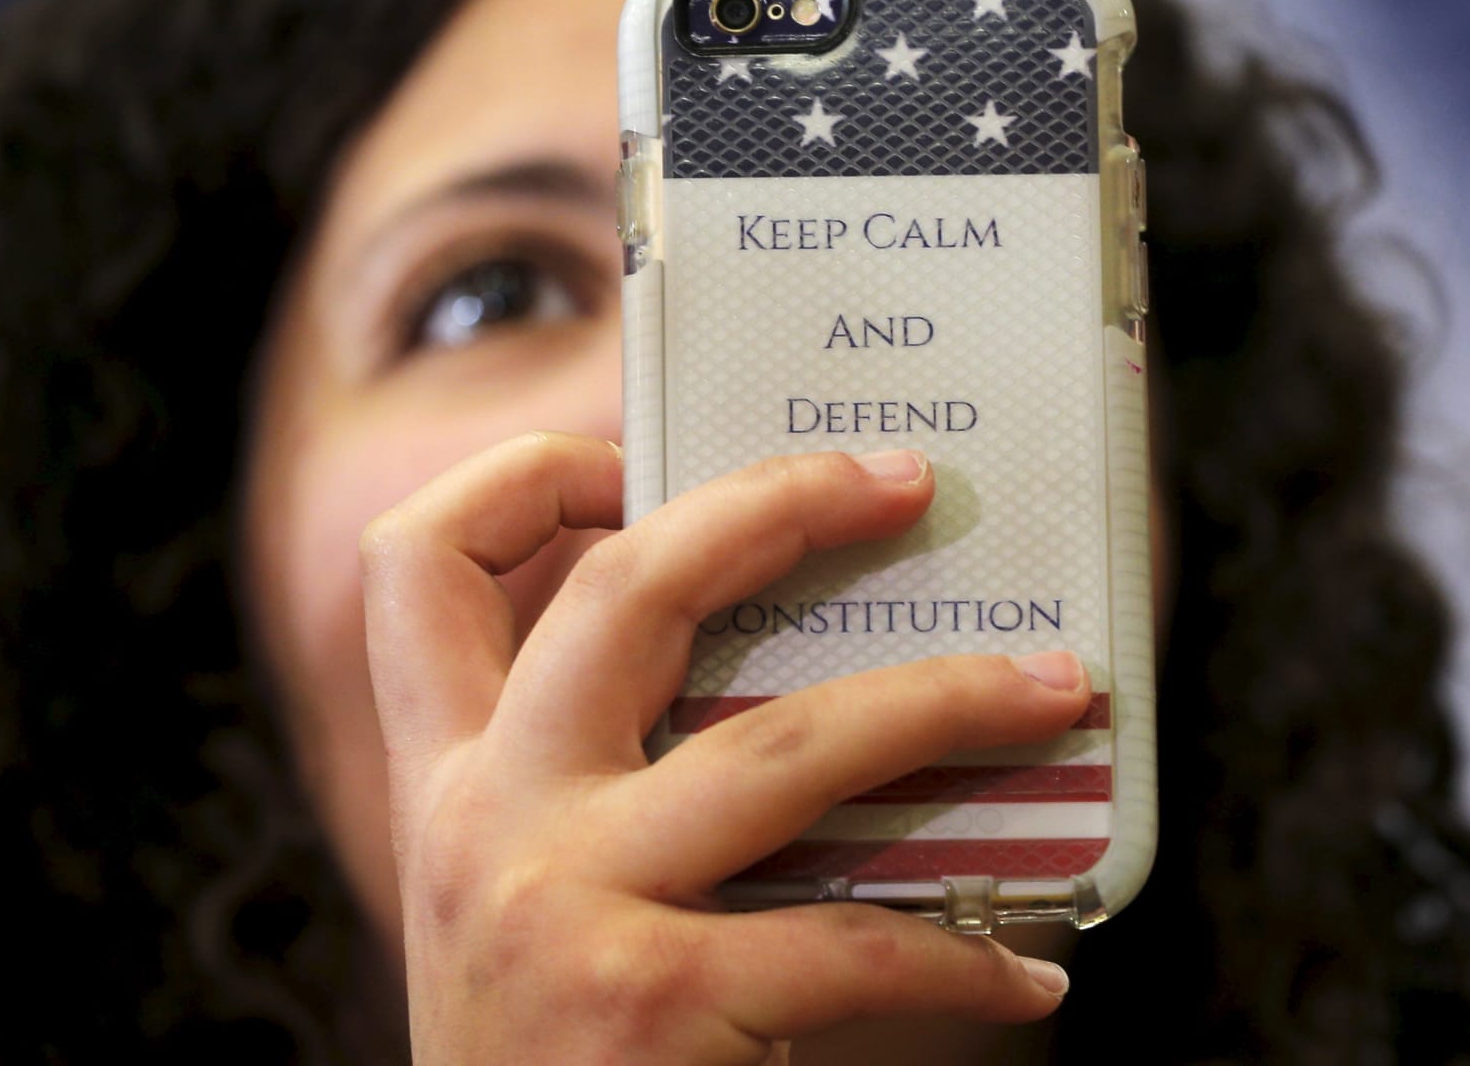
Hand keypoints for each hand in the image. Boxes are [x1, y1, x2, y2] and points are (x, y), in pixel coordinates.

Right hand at [361, 432, 1088, 1064]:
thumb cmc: (540, 1050)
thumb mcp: (508, 894)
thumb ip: (585, 783)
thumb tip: (792, 671)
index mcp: (442, 780)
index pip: (415, 566)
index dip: (521, 480)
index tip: (636, 463)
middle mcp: (484, 821)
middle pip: (622, 592)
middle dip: (773, 504)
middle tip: (897, 482)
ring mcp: (564, 905)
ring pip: (784, 742)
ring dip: (945, 702)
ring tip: (1054, 686)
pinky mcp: (654, 1002)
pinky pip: (851, 944)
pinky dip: (959, 956)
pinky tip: (1023, 967)